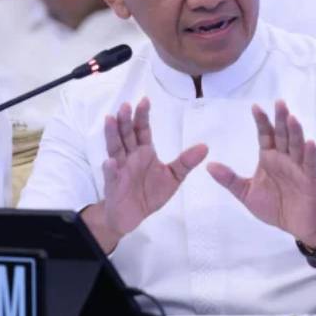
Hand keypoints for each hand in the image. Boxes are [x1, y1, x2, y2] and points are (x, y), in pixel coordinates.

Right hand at [94, 98, 207, 249]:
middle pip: (127, 135)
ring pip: (115, 148)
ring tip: (110, 119)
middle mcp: (130, 156)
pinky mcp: (113, 185)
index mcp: (144, 151)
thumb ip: (186, 162)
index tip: (145, 100)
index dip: (142, 116)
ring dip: (112, 134)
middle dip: (125, 120)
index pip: (142, 130)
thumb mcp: (173, 177)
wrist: (133, 215)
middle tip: (125, 105)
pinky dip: (110, 168)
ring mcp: (120, 169)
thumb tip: (205, 146)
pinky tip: (110, 161)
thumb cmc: (151, 192)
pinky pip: (111, 175)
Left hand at [207, 100, 315, 244]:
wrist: (293, 225)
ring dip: (295, 132)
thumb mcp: (245, 193)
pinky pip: (310, 164)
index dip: (261, 121)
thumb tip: (208, 166)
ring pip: (296, 145)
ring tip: (292, 118)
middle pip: (282, 135)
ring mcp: (298, 167)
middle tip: (279, 103)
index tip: (255, 107)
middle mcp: (284, 158)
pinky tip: (310, 142)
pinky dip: (310, 153)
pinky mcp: (310, 179)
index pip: (265, 135)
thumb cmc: (272, 206)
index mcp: (269, 157)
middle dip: (280, 119)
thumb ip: (229, 179)